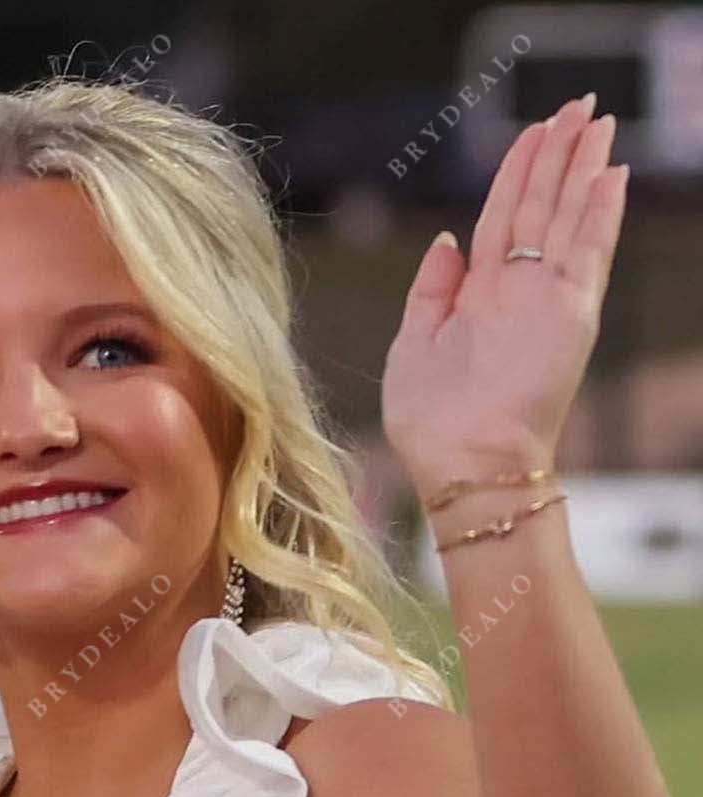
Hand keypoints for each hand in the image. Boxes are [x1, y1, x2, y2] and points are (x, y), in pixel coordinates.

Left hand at [382, 91, 628, 490]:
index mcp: (478, 297)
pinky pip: (588, 250)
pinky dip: (601, 212)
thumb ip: (431, 290)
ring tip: (596, 121)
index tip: (536, 130)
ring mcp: (546, 301)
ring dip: (583, 168)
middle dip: (559, 154)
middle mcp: (516, 292)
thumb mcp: (412, 344)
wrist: (464, 465)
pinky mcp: (570, 314)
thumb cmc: (432, 423)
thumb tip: (448, 237)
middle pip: (541, 206)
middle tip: (579, 104)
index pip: (504, 218)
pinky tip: (612, 174)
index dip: (518, 172)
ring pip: (567, 217)